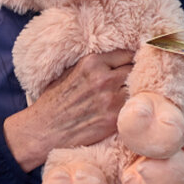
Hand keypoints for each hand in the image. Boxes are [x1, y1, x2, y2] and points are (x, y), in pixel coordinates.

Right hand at [3, 49, 134, 171]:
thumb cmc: (54, 101)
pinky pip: (133, 108)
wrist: (45, 130)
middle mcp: (104, 78)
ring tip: (133, 95)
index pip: (126, 54)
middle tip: (134, 80)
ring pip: (138, 89)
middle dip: (135, 75)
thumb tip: (114, 61)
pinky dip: (133, 107)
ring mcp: (111, 99)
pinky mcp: (115, 119)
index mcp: (92, 62)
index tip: (133, 65)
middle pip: (135, 70)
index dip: (130, 61)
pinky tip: (129, 109)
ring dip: (136, 92)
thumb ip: (93, 66)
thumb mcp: (70, 72)